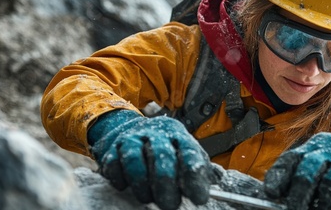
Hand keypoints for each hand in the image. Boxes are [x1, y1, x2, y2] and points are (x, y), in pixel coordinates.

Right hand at [88, 110, 211, 209]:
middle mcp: (156, 133)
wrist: (130, 129)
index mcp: (177, 133)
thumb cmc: (164, 147)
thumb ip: (200, 166)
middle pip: (162, 157)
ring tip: (147, 198)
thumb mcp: (184, 150)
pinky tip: (125, 186)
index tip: (199, 199)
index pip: (189, 152)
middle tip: (170, 205)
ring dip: (142, 184)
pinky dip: (120, 178)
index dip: (195, 176)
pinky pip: (113, 164)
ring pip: (135, 159)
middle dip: (166, 185)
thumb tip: (218, 178)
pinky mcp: (113, 147)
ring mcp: (132, 138)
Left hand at [264, 132, 330, 209]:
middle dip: (298, 193)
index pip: (290, 159)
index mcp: (312, 148)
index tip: (271, 193)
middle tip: (293, 208)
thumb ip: (296, 174)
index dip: (278, 177)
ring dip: (322, 203)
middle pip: (309, 169)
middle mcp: (329, 152)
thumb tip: (273, 195)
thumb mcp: (318, 160)